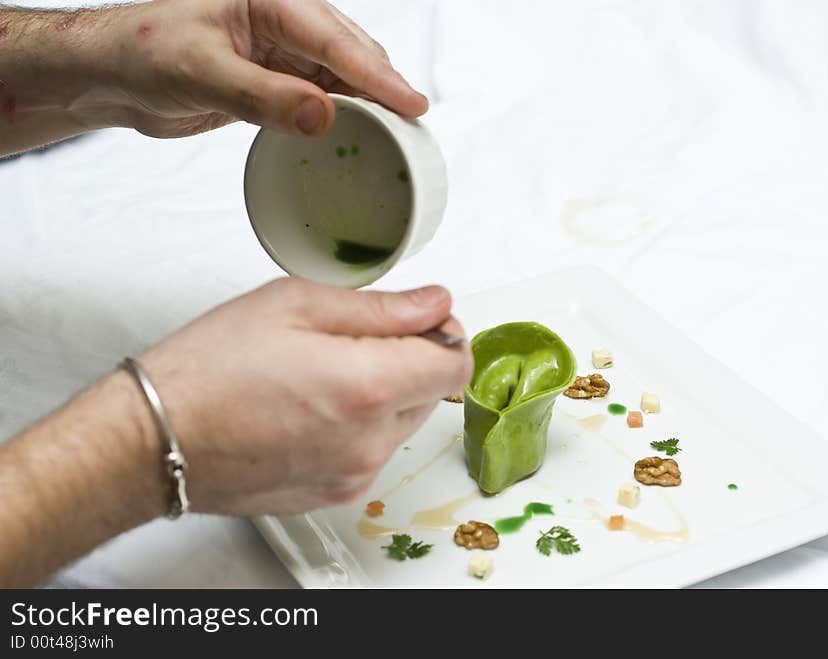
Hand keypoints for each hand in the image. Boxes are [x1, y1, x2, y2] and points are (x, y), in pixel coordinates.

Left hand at [113, 0, 428, 137]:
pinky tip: (359, 131)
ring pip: (340, 75)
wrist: (113, 74)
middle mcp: (281, 20)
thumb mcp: (202, 73)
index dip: (378, 75)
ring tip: (400, 131)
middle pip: (349, 52)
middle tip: (416, 123)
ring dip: (367, 102)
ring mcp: (280, 50)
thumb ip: (263, 96)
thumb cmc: (144, 54)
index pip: (335, 39)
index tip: (413, 104)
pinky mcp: (274, 78)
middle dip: (384, 86)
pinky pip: (320, 93)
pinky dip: (343, 114)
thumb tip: (325, 114)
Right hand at [138, 278, 471, 514]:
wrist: (155, 439)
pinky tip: (310, 406)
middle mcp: (370, 441)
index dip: (445, 334)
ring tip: (321, 373)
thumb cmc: (207, 371)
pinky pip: (373, 451)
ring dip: (383, 394)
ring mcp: (354, 474)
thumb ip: (380, 307)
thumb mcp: (294, 305)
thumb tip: (433, 304)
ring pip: (404, 423)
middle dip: (410, 359)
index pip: (456, 363)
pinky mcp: (335, 494)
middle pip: (433, 393)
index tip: (421, 321)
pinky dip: (359, 426)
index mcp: (367, 387)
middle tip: (352, 340)